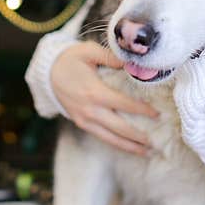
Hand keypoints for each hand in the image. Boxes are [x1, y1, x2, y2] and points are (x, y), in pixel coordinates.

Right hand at [50, 41, 159, 155]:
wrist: (47, 73)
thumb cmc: (71, 59)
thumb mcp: (89, 51)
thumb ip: (112, 57)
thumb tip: (133, 63)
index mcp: (95, 92)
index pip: (124, 104)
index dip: (142, 110)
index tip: (157, 114)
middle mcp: (90, 110)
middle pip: (120, 128)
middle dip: (139, 136)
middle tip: (157, 142)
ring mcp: (84, 120)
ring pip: (111, 138)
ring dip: (129, 146)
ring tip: (147, 152)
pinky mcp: (81, 123)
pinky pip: (101, 136)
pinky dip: (116, 143)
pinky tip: (129, 146)